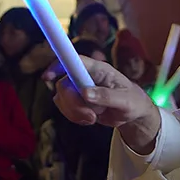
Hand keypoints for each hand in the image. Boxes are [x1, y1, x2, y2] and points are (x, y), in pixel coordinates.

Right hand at [46, 56, 161, 152]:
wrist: (132, 114)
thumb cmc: (132, 101)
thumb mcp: (125, 100)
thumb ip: (106, 96)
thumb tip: (85, 93)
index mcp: (99, 69)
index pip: (74, 60)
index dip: (58, 65)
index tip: (47, 77)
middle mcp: (85, 75)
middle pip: (63, 85)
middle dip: (73, 104)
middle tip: (92, 117)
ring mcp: (78, 88)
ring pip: (61, 99)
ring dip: (76, 113)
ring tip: (95, 118)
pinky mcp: (75, 100)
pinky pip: (64, 109)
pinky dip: (75, 118)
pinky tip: (91, 119)